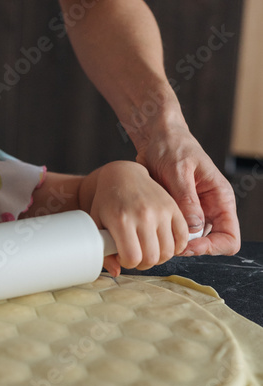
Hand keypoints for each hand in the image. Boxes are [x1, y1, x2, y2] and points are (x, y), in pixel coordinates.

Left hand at [85, 161, 188, 273]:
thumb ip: (102, 248)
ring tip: (148, 249)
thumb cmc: (107, 200)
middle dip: (142, 263)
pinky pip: (183, 238)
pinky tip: (163, 243)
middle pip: (151, 258)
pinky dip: (176, 247)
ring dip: (158, 257)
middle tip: (136, 255)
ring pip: (168, 252)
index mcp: (121, 219)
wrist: (123, 174)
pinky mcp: (174, 208)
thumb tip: (116, 272)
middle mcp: (143, 215)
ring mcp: (161, 211)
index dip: (127, 263)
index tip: (123, 256)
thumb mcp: (97, 221)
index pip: (132, 258)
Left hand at [136, 121, 239, 256]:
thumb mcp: (178, 171)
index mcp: (220, 198)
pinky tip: (154, 227)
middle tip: (170, 244)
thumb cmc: (171, 146)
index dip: (212, 248)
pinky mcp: (179, 211)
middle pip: (212, 244)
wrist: (155, 137)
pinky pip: (178, 231)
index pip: (229, 238)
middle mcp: (211, 208)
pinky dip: (168, 233)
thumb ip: (187, 200)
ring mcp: (195, 211)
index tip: (188, 245)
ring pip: (194, 241)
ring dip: (178, 242)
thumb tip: (195, 229)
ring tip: (160, 234)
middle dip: (193, 248)